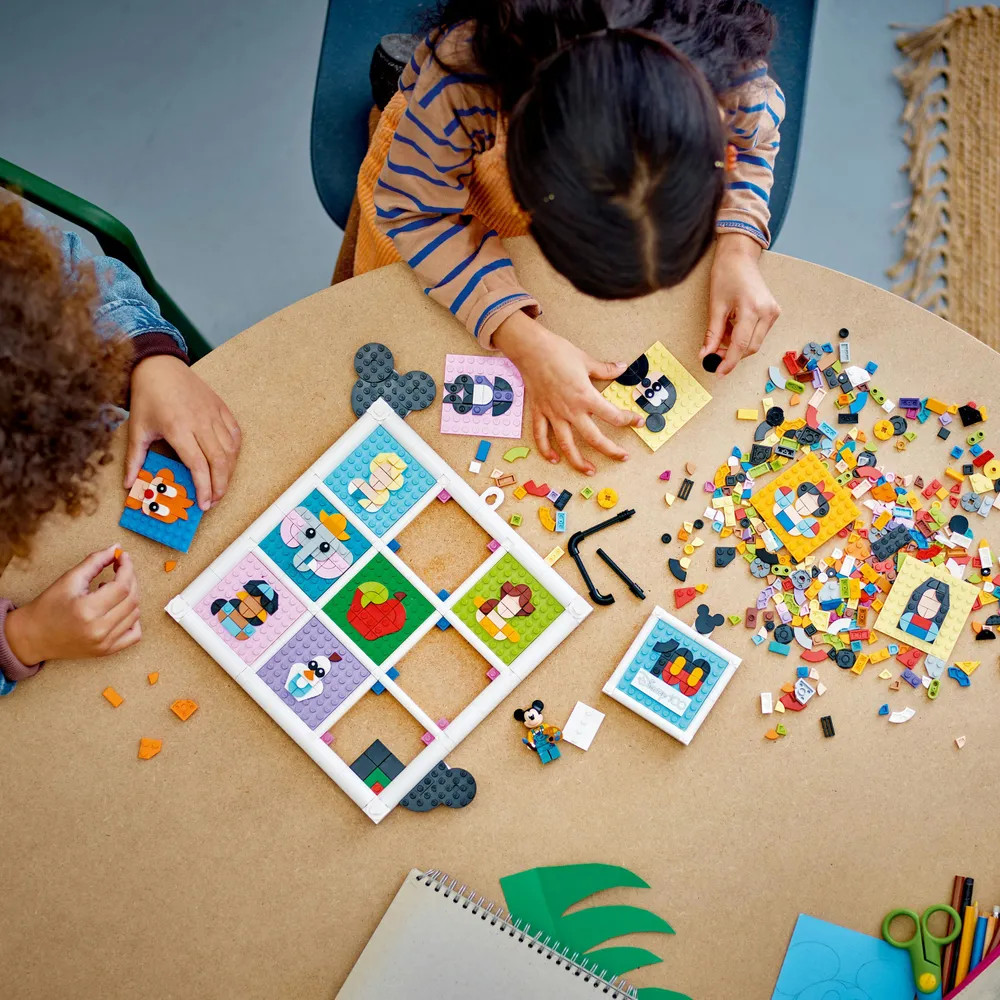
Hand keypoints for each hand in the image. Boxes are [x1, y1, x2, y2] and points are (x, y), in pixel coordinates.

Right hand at [5, 545, 140, 663]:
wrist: (33, 636)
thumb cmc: (48, 606)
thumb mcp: (69, 579)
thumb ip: (95, 561)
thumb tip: (117, 548)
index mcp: (87, 610)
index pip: (122, 586)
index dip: (127, 568)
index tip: (123, 557)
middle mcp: (98, 630)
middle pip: (132, 599)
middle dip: (130, 579)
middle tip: (121, 569)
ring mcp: (104, 644)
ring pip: (135, 614)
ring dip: (130, 597)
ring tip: (110, 591)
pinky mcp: (107, 651)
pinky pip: (134, 634)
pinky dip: (132, 619)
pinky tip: (118, 610)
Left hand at [126, 355, 241, 510]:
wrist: (159, 365)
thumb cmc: (148, 396)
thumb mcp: (137, 428)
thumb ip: (134, 459)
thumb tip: (129, 484)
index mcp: (178, 428)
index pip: (198, 465)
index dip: (204, 487)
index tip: (203, 504)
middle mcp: (200, 422)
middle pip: (219, 462)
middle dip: (219, 486)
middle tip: (213, 501)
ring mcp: (213, 414)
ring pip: (230, 450)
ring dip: (228, 472)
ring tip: (220, 486)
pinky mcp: (221, 408)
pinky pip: (235, 434)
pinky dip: (235, 452)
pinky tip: (228, 463)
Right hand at [493, 312, 640, 474]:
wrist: (531, 349)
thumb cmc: (558, 352)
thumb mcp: (586, 360)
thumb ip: (605, 369)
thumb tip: (622, 367)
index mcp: (585, 397)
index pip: (612, 415)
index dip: (628, 420)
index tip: (637, 422)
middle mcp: (571, 410)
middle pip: (593, 438)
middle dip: (610, 450)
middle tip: (622, 457)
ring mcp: (554, 414)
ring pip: (567, 445)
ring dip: (578, 461)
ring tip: (589, 470)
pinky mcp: (540, 413)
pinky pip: (542, 436)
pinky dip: (546, 450)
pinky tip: (554, 459)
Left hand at [701, 233, 780, 375]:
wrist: (740, 257)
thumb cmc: (726, 275)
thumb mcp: (715, 305)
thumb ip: (712, 333)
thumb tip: (705, 354)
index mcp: (752, 309)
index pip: (740, 345)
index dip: (728, 361)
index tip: (717, 372)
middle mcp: (767, 312)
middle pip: (750, 347)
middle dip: (731, 355)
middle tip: (713, 356)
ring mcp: (773, 312)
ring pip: (755, 342)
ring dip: (737, 346)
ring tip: (721, 336)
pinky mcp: (773, 312)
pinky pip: (758, 334)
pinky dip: (744, 337)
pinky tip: (732, 329)